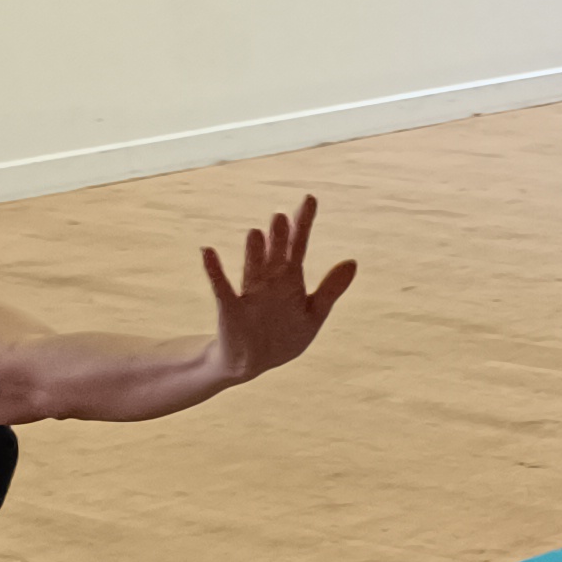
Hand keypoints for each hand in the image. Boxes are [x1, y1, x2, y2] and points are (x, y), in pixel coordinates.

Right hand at [202, 198, 356, 379]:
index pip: (298, 246)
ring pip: (253, 268)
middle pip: (276, 254)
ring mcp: (249, 293)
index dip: (304, 224)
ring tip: (256, 233)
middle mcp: (270, 281)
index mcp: (291, 280)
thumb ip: (332, 289)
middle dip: (279, 238)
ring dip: (254, 253)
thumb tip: (352, 261)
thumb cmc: (285, 335)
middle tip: (282, 216)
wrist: (255, 362)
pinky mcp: (231, 308)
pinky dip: (214, 271)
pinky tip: (208, 252)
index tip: (309, 199)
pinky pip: (222, 287)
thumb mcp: (314, 313)